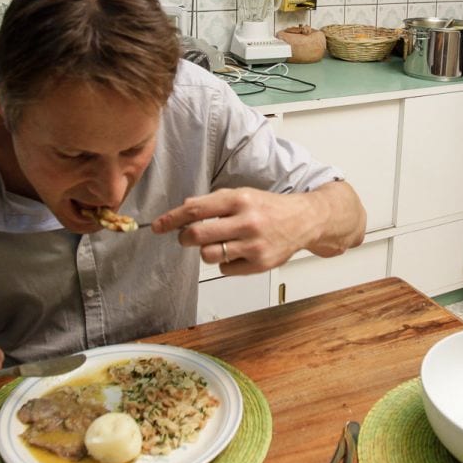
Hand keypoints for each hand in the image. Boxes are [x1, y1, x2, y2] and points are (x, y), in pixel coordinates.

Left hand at [152, 183, 363, 274]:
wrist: (305, 220)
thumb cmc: (270, 207)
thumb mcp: (243, 194)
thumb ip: (214, 202)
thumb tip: (184, 209)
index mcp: (239, 199)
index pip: (195, 209)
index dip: (171, 219)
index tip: (157, 226)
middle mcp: (246, 221)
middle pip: (196, 235)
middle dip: (185, 237)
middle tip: (187, 237)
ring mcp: (253, 244)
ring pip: (208, 255)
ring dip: (206, 251)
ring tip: (219, 243)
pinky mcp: (259, 264)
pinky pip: (225, 269)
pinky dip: (226, 262)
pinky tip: (238, 252)